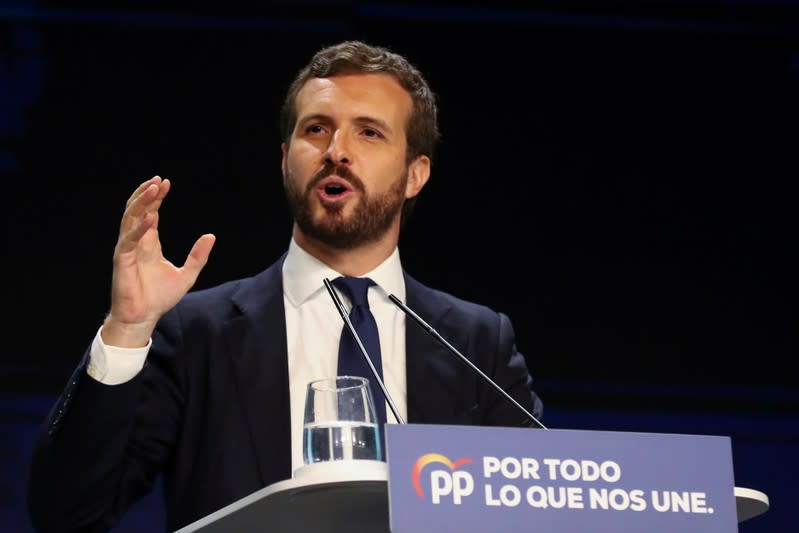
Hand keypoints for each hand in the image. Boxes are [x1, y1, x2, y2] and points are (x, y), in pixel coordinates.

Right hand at [102, 176, 215, 347]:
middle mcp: (137, 242)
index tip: (165, 183)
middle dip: (147, 194)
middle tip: (158, 180)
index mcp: (149, 243)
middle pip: (137, 210)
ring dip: (140, 202)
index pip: (151, 212)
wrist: (144, 317)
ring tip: (153, 188)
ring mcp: (128, 249)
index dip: (157, 198)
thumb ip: (198, 256)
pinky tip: (151, 216)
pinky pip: (129, 239)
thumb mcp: (187, 274)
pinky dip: (139, 227)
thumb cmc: (160, 297)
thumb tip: (211, 236)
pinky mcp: (122, 260)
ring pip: (130, 219)